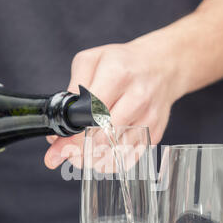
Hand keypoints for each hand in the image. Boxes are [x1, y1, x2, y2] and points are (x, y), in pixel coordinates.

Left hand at [44, 32, 180, 168]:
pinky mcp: (155, 132)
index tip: (59, 145)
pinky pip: (130, 156)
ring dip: (94, 160)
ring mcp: (148, 117)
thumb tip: (60, 121)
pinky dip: (112, 162)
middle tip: (68, 155)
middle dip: (80, 151)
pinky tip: (101, 158)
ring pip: (116, 150)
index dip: (72, 134)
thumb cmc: (124, 63)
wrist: (163, 66)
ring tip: (81, 158)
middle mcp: (137, 97)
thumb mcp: (92, 60)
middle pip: (103, 136)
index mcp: (117, 75)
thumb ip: (72, 88)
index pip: (90, 113)